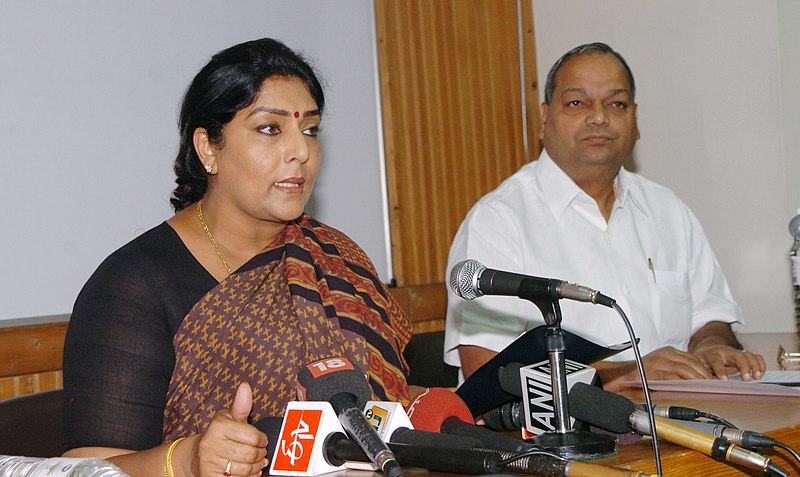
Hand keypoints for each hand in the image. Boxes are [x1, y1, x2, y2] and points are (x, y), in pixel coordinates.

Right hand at [192, 383, 268, 476]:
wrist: (196, 455)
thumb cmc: (218, 434)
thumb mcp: (228, 418)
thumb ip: (241, 406)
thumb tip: (245, 387)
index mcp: (218, 427)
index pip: (253, 436)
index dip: (262, 439)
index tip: (262, 440)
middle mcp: (211, 445)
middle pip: (250, 454)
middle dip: (260, 454)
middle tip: (261, 452)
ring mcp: (209, 463)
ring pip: (245, 469)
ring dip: (256, 467)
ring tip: (257, 462)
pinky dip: (249, 476)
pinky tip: (249, 471)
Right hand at [594, 346, 715, 391]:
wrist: (620, 376)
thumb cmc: (642, 374)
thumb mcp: (661, 365)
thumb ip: (676, 368)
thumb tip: (697, 377)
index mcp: (668, 351)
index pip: (692, 358)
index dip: (704, 368)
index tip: (712, 377)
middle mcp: (664, 354)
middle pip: (691, 362)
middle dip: (704, 373)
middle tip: (713, 383)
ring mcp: (658, 362)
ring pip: (684, 368)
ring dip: (697, 378)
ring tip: (705, 386)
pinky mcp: (653, 371)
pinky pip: (673, 377)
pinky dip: (683, 382)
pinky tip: (690, 387)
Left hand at [692, 344, 765, 380]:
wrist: (707, 350)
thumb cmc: (703, 360)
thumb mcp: (697, 365)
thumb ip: (700, 373)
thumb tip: (701, 384)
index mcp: (712, 354)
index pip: (717, 362)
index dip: (721, 371)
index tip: (724, 380)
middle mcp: (725, 351)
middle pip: (738, 356)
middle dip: (744, 367)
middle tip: (747, 379)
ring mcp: (736, 352)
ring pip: (748, 355)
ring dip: (755, 366)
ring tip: (757, 377)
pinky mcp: (744, 355)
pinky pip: (755, 357)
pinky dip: (760, 365)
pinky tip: (760, 373)